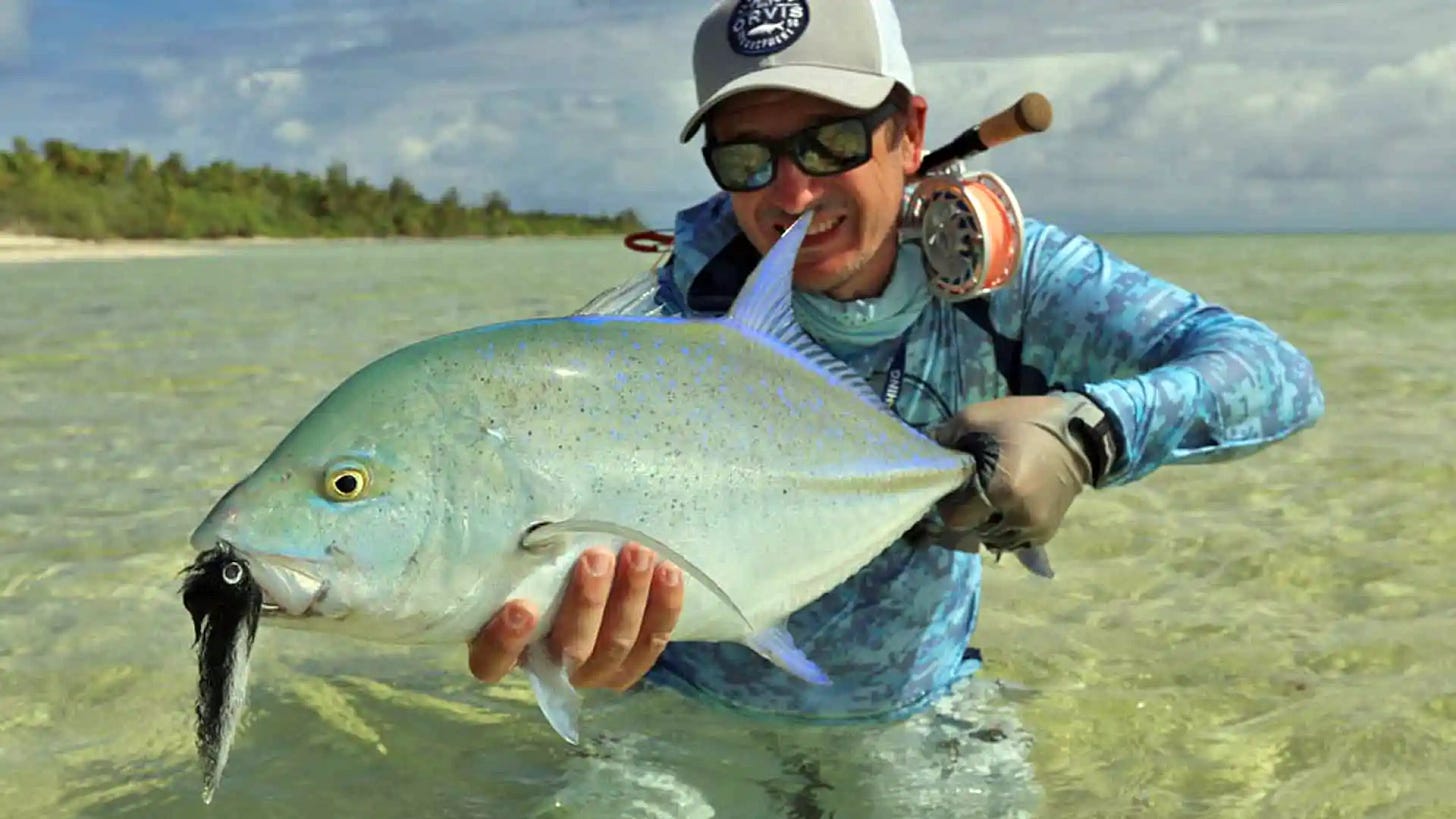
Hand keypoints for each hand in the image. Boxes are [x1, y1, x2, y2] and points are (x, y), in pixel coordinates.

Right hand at [467, 542, 683, 691]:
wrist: (574, 584)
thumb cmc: (534, 566)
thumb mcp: (517, 561)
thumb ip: (519, 553)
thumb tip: (533, 511)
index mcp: (503, 651)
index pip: (492, 661)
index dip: (506, 641)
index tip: (523, 607)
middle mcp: (548, 668)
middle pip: (570, 648)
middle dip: (588, 602)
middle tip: (596, 558)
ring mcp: (591, 671)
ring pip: (615, 645)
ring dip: (630, 598)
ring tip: (638, 555)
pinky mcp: (627, 666)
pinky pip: (650, 644)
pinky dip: (663, 609)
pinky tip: (669, 573)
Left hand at [929, 392, 1115, 561]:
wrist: (1082, 435)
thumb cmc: (1027, 422)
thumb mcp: (979, 417)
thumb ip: (946, 436)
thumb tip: (924, 450)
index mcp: (1002, 491)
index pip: (956, 519)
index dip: (949, 504)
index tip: (954, 487)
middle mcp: (1019, 518)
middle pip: (973, 531)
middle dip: (968, 513)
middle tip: (972, 490)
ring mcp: (1034, 529)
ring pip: (992, 539)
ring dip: (986, 523)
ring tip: (991, 498)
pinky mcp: (1046, 532)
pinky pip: (1013, 542)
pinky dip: (1004, 528)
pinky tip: (1005, 506)